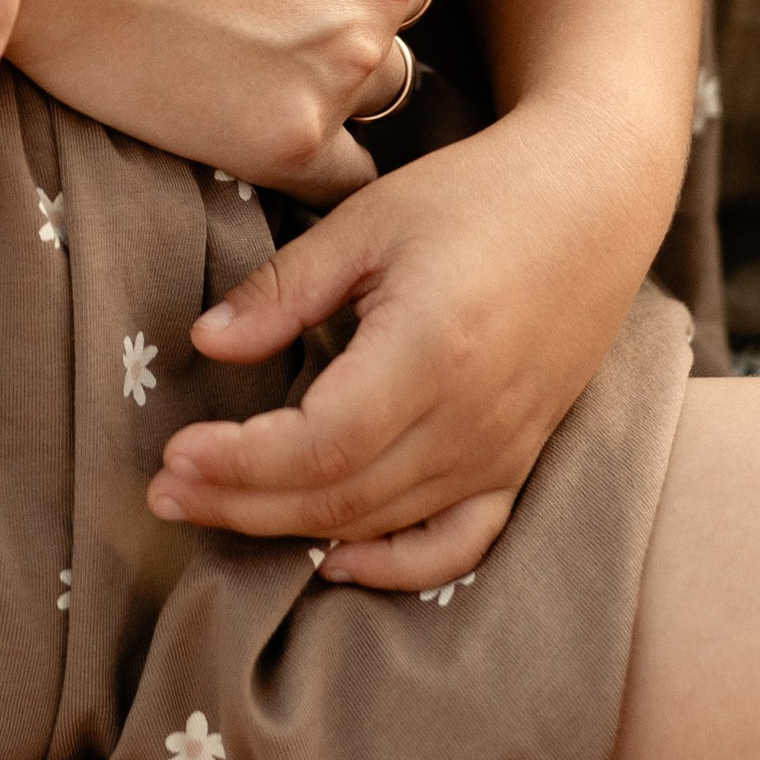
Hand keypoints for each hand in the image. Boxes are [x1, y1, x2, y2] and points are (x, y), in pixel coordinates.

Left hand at [146, 93, 671, 592]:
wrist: (594, 196)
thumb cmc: (479, 192)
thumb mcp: (369, 219)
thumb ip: (286, 288)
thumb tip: (205, 343)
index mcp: (431, 351)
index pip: (318, 444)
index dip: (239, 464)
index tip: (174, 453)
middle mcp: (472, 419)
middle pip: (340, 497)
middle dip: (241, 503)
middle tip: (165, 493)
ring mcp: (503, 450)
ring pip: (382, 523)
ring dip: (291, 529)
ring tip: (213, 508)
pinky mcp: (519, 460)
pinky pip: (456, 543)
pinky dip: (394, 566)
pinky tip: (335, 563)